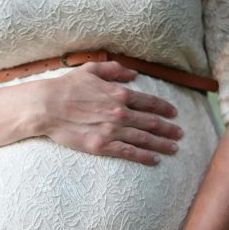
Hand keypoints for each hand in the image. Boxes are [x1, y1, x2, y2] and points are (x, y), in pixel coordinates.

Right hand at [36, 60, 183, 165]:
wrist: (48, 106)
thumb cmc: (66, 87)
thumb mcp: (91, 70)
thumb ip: (114, 70)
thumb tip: (133, 74)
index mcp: (119, 94)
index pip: (149, 102)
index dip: (164, 108)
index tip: (174, 114)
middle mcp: (120, 112)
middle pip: (152, 122)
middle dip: (169, 129)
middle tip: (180, 134)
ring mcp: (112, 130)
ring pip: (145, 139)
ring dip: (162, 144)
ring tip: (174, 149)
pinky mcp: (102, 146)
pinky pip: (129, 152)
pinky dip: (145, 156)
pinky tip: (155, 160)